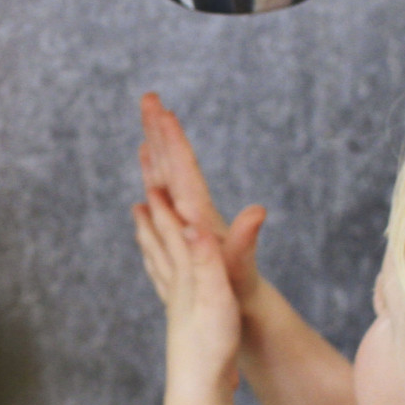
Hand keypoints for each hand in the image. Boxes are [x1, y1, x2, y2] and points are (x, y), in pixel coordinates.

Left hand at [134, 189, 242, 397]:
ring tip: (142, 235)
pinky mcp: (183, 325)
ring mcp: (177, 308)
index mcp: (186, 277)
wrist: (200, 387)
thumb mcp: (216, 296)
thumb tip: (191, 225)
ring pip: (160, 270)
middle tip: (138, 203)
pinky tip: (167, 283)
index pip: (172, 236)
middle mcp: (177, 289)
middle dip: (150, 224)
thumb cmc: (211, 344)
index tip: (153, 184)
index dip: (164, 210)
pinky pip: (169, 293)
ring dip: (151, 248)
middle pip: (159, 248)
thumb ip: (205, 260)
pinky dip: (163, 279)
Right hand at [138, 94, 266, 304]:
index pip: (185, 170)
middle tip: (149, 97)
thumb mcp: (242, 268)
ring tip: (146, 128)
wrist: (247, 307)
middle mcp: (195, 211)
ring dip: (157, 153)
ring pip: (168, 179)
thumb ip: (246, 241)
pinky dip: (155, 187)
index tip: (163, 110)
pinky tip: (147, 186)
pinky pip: (164, 204)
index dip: (173, 141)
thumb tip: (258, 212)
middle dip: (161, 131)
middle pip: (175, 164)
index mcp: (202, 214)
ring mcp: (189, 221)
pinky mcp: (185, 234)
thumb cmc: (241, 293)